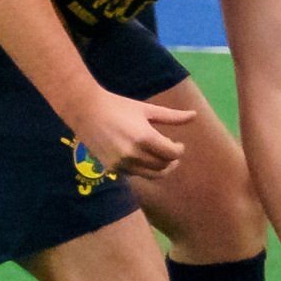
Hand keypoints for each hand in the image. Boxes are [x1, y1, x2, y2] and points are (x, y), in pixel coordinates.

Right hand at [73, 91, 195, 177]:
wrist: (86, 111)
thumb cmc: (119, 106)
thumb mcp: (147, 109)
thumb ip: (172, 117)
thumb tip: (195, 115)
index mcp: (144, 137)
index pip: (172, 154)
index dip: (179, 150)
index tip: (179, 144)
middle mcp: (133, 153)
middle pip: (163, 166)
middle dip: (171, 160)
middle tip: (172, 151)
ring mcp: (121, 163)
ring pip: (150, 174)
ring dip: (160, 168)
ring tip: (162, 158)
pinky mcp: (111, 168)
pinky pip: (135, 174)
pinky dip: (143, 169)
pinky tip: (143, 157)